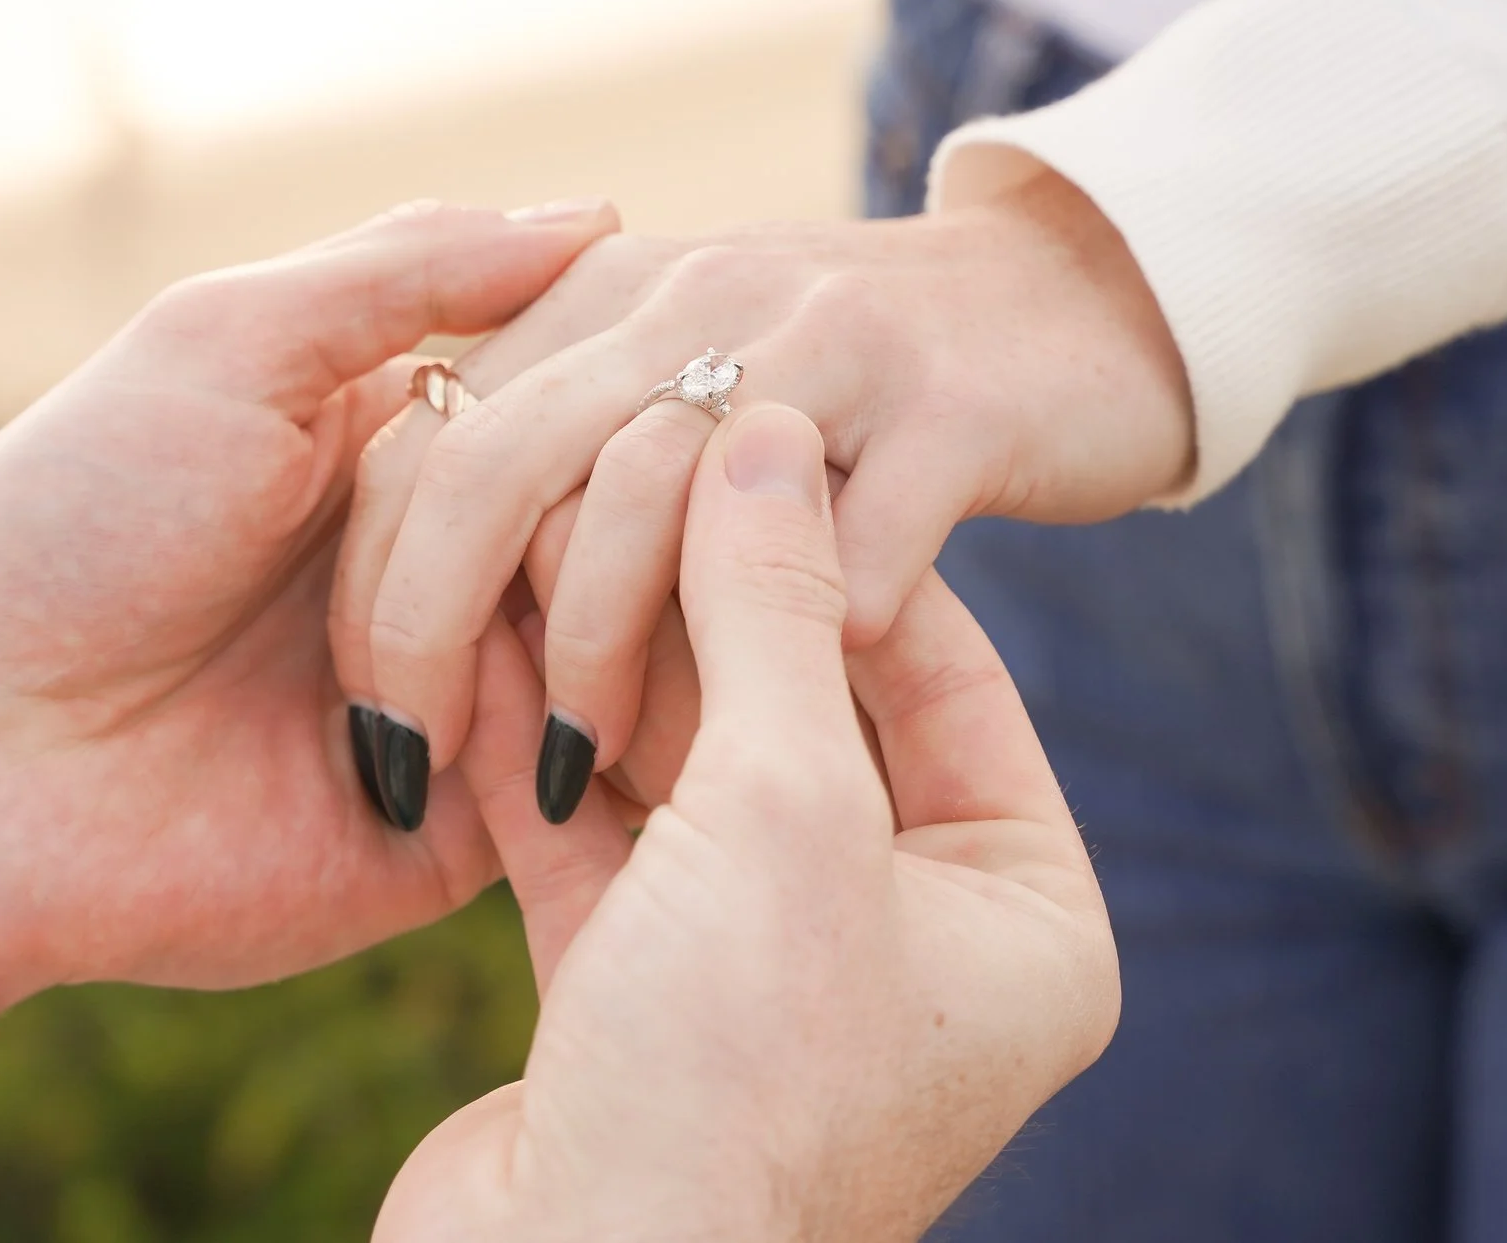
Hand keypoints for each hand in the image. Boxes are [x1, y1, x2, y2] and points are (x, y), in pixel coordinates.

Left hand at [0, 199, 617, 1044]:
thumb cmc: (70, 534)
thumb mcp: (223, 346)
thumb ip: (405, 270)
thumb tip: (603, 216)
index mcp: (403, 437)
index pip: (581, 380)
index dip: (597, 375)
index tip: (585, 395)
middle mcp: (459, 555)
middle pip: (613, 502)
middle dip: (544, 520)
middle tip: (377, 572)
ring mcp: (474, 691)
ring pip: (623, 629)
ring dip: (542, 629)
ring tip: (409, 675)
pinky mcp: (472, 828)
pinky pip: (588, 772)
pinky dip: (550, 740)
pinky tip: (475, 738)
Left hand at [331, 171, 1189, 828]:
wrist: (1089, 291)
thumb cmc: (855, 366)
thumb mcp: (668, 350)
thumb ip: (535, 407)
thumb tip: (410, 503)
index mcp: (597, 292)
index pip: (434, 438)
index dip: (385, 589)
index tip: (385, 728)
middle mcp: (691, 298)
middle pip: (514, 469)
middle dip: (450, 636)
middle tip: (438, 768)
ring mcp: (827, 343)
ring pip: (666, 509)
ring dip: (620, 663)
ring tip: (611, 778)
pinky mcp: (957, 406)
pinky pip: (861, 550)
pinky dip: (813, 649)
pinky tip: (799, 736)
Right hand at [375, 406, 1120, 1241]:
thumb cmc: (733, 1077)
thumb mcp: (784, 811)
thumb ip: (777, 611)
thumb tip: (766, 429)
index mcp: (1020, 919)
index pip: (945, 672)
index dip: (845, 546)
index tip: (754, 436)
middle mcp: (908, 947)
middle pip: (811, 715)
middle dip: (711, 601)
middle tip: (634, 469)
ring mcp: (766, 979)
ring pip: (691, 773)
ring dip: (612, 661)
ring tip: (542, 530)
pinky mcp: (634, 1006)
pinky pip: (597, 839)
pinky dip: (541, 749)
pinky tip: (486, 642)